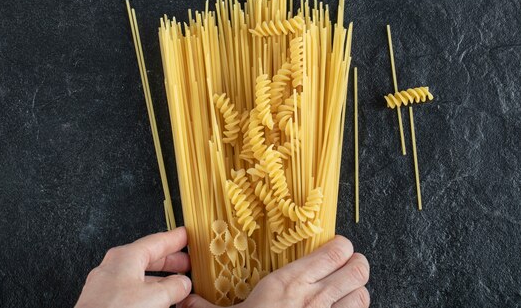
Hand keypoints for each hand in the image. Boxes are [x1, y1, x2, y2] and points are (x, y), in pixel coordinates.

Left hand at [75, 227, 191, 307]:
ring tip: (175, 284)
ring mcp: (106, 284)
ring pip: (138, 274)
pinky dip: (146, 290)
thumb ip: (173, 287)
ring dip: (159, 278)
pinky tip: (154, 300)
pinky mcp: (103, 300)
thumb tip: (182, 283)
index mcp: (125, 257)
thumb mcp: (154, 297)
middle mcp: (113, 266)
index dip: (174, 239)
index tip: (185, 235)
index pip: (156, 241)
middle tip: (186, 261)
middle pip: (147, 257)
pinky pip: (130, 288)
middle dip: (169, 260)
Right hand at [178, 236, 368, 307]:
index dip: (341, 247)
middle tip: (347, 267)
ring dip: (357, 291)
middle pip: (357, 269)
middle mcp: (314, 298)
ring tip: (346, 291)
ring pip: (363, 293)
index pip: (332, 251)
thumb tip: (186, 302)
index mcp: (288, 284)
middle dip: (356, 265)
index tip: (336, 248)